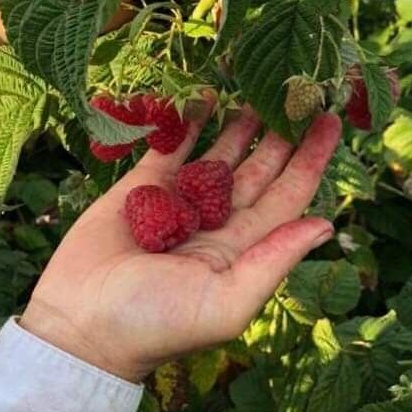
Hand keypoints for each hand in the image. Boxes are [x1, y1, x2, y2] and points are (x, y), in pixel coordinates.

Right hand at [20, 106, 340, 381]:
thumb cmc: (155, 324)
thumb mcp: (225, 303)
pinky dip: (189, 122)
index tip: (331, 119)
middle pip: (260, 166)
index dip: (311, 158)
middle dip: (281, 131)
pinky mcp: (142, 187)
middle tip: (299, 88)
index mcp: (245, 247)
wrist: (80, 326)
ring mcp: (181, 201)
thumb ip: (273, 261)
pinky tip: (205, 95)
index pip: (289, 193)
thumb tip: (325, 226)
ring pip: (220, 152)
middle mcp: (220, 221)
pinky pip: (172, 147)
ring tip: (259, 86)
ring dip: (240, 122)